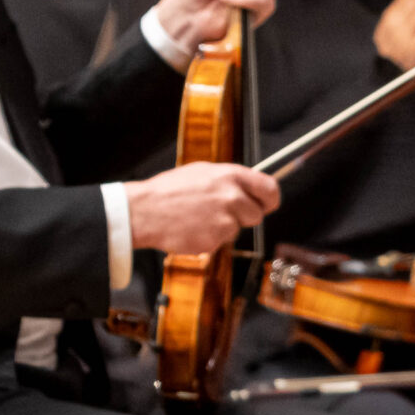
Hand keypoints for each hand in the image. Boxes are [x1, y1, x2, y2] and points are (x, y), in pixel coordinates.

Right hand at [123, 161, 278, 254]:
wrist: (145, 211)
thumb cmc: (169, 191)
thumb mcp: (203, 172)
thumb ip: (229, 180)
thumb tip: (249, 187)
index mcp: (231, 175)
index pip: (270, 189)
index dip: (270, 199)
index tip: (266, 204)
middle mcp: (232, 197)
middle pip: (257, 214)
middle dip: (244, 217)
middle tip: (222, 213)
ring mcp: (225, 220)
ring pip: (238, 229)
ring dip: (224, 228)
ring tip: (200, 218)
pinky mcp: (215, 240)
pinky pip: (222, 242)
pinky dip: (211, 238)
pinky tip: (193, 228)